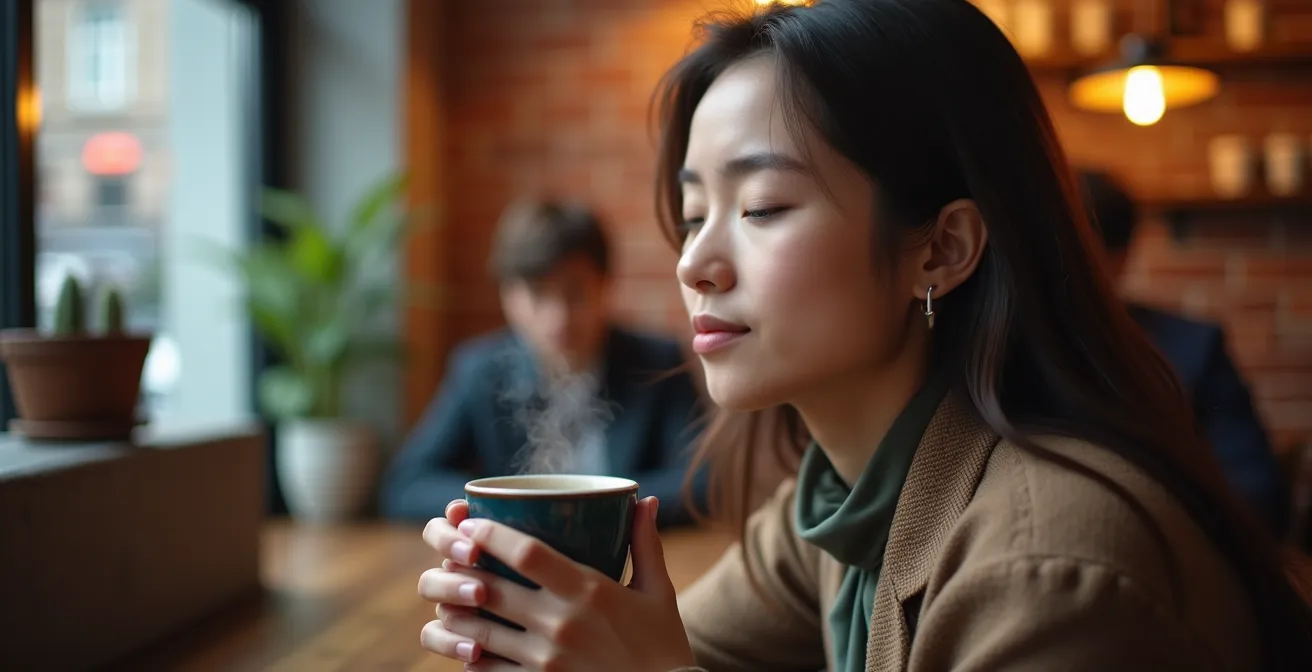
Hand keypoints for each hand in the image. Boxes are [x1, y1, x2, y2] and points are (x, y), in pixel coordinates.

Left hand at [417, 496, 695, 671]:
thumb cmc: (663, 645)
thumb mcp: (659, 592)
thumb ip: (645, 545)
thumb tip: (644, 501)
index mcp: (590, 590)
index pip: (526, 552)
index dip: (490, 534)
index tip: (471, 523)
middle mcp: (562, 623)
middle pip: (492, 588)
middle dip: (461, 569)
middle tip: (448, 556)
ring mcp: (546, 660)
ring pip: (480, 632)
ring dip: (456, 613)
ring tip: (446, 598)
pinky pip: (489, 671)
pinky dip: (470, 657)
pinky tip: (464, 645)